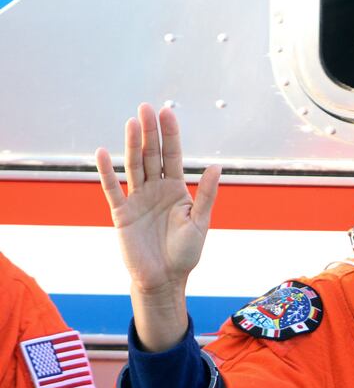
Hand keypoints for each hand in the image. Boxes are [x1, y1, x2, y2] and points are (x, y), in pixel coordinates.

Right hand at [95, 103, 220, 350]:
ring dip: (132, 145)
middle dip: (150, 132)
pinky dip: (107, 172)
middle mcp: (156, 190)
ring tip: (132, 123)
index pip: (173, 157)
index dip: (170, 136)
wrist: (164, 279)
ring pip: (134, 167)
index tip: (167, 113)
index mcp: (176, 190)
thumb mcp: (200, 223)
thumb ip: (205, 195)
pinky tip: (103, 153)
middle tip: (146, 107)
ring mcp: (137, 200)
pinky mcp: (122, 214)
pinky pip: (113, 189)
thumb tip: (216, 167)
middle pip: (152, 156)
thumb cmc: (185, 253)